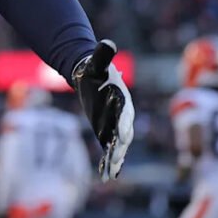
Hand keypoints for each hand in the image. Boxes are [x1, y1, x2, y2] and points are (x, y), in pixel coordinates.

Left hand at [72, 40, 134, 181]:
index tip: (121, 136)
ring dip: (115, 159)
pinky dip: (108, 161)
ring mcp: (115, 125)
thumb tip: (107, 43)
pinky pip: (109, 148)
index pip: (126, 115)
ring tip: (111, 173)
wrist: (91, 75)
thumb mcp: (97, 61)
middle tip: (115, 157)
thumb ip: (103, 55)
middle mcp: (123, 116)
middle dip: (120, 146)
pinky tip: (105, 175)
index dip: (124, 125)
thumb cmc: (95, 68)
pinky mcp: (106, 131)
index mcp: (123, 100)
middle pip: (124, 134)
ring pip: (118, 145)